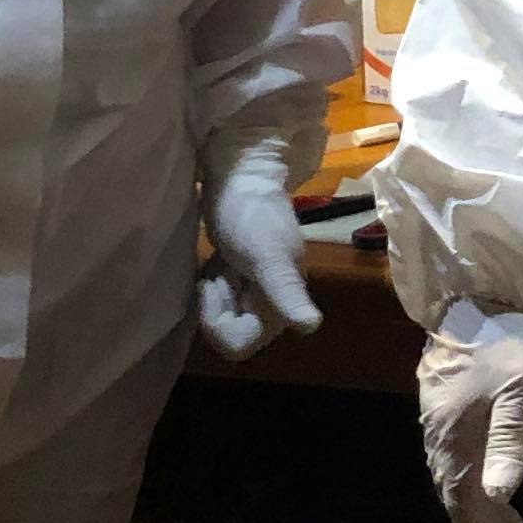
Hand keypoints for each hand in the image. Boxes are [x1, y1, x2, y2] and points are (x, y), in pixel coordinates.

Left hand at [197, 138, 321, 361]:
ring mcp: (256, 294)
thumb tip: (311, 326)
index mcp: (283, 305)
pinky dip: (212, 288)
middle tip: (217, 272)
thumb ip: (287, 291)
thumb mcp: (268, 254)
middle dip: (214, 307)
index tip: (216, 286)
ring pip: (223, 321)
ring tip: (219, 264)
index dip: (219, 322)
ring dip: (212, 295)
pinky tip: (216, 265)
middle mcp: (272, 306)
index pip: (240, 345)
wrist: (241, 177)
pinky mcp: (241, 282)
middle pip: (229, 335)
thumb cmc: (253, 214)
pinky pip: (220, 304)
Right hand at [417, 302, 522, 522]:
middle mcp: (440, 435)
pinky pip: (459, 461)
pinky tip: (493, 493)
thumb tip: (499, 497)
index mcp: (454, 434)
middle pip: (459, 497)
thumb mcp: (521, 386)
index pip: (465, 501)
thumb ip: (511, 439)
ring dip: (482, 512)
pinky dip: (477, 486)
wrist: (480, 291)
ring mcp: (440, 421)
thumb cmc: (507, 337)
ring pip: (459, 480)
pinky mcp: (447, 409)